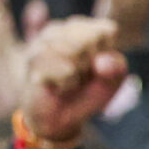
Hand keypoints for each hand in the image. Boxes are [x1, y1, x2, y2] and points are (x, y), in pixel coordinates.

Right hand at [20, 16, 129, 147]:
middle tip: (81, 76)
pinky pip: (65, 70)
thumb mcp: (112, 81)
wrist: (61, 119)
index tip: (99, 68)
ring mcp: (43, 42)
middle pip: (92, 37)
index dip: (108, 53)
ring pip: (76, 50)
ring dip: (79, 74)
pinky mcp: (32, 59)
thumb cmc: (87, 93)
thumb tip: (102, 61)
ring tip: (70, 81)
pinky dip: (68, 84)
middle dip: (92, 63)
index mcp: (82, 29)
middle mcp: (60, 29)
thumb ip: (116, 67)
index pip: (107, 29)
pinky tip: (59, 87)